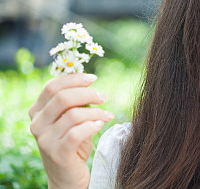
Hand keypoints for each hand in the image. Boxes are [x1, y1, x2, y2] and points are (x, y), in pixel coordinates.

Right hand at [29, 73, 113, 188]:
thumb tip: (90, 82)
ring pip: (73, 115)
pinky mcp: (57, 153)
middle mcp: (37, 124)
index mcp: (37, 111)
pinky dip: (92, 125)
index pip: (52, 86)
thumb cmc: (73, 142)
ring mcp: (45, 140)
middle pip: (62, 97)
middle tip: (103, 97)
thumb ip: (75, 102)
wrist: (68, 175)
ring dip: (95, 112)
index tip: (93, 79)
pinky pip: (76, 133)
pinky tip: (101, 124)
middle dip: (88, 94)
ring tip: (106, 115)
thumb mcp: (71, 118)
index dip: (74, 79)